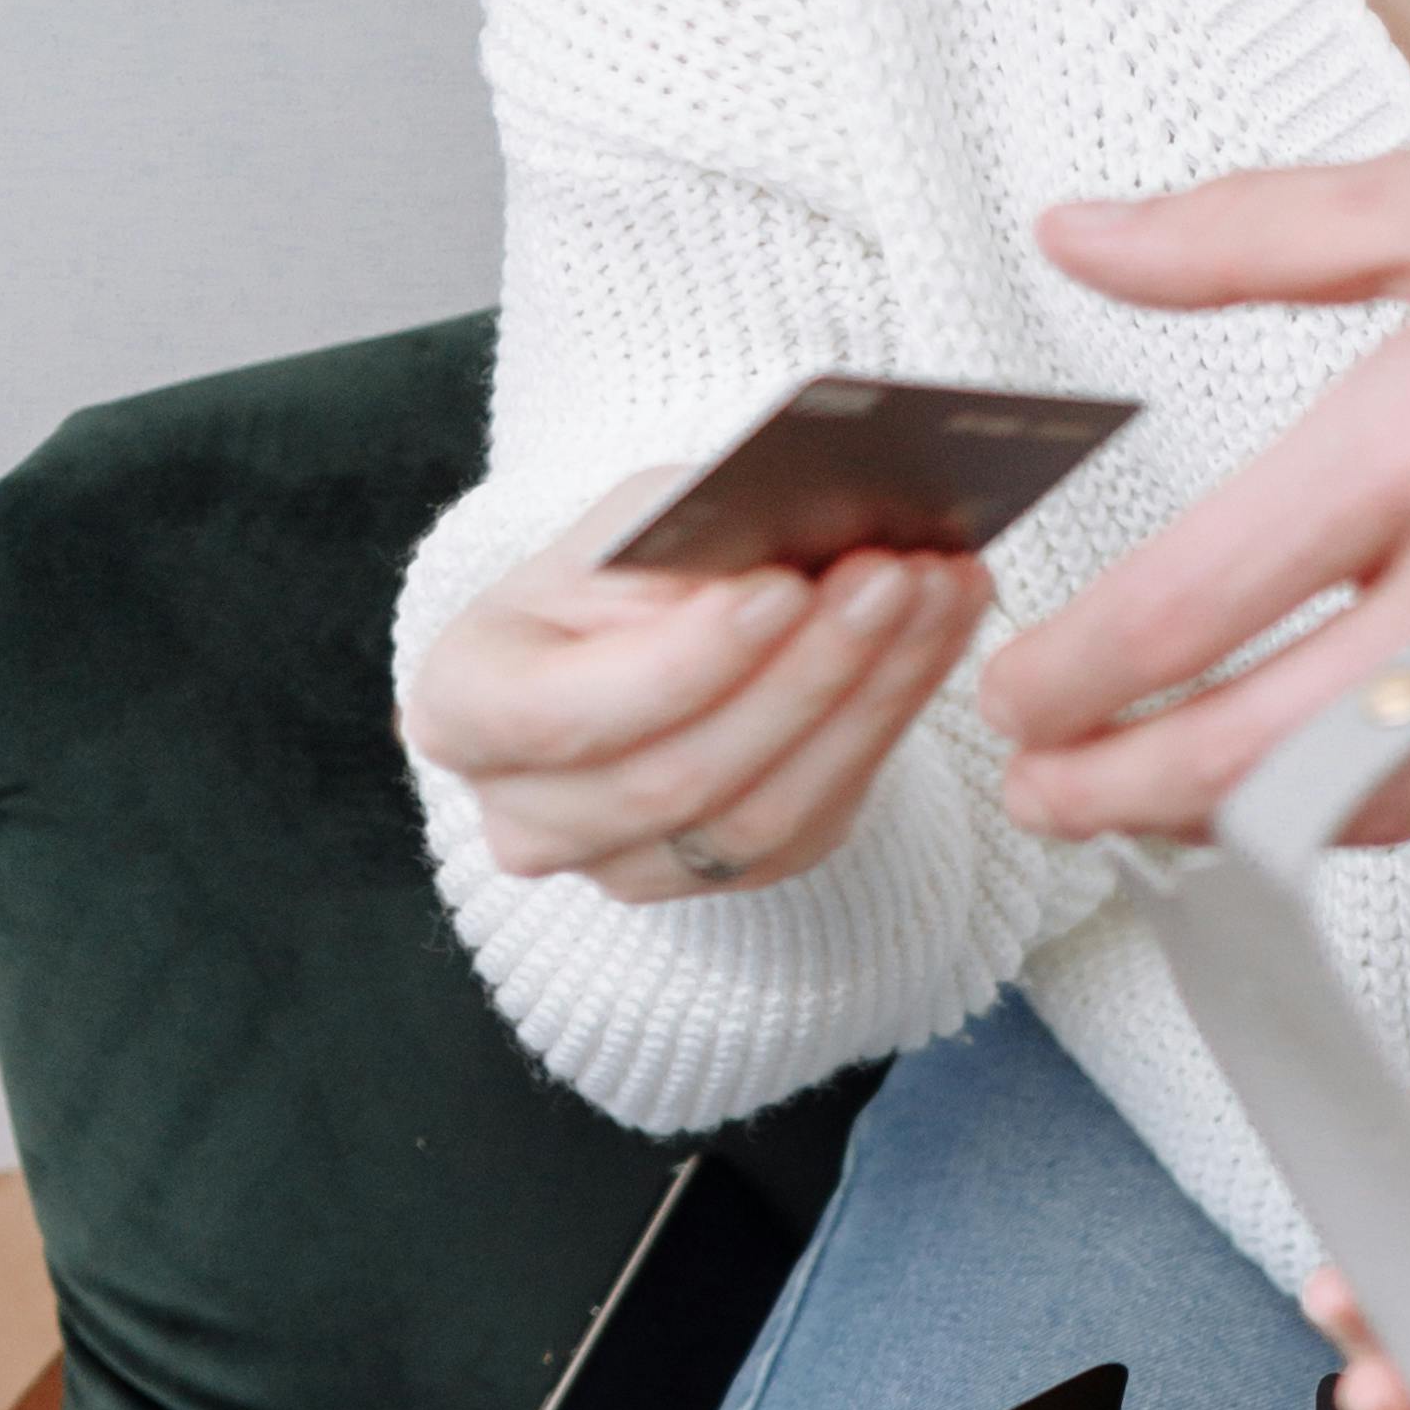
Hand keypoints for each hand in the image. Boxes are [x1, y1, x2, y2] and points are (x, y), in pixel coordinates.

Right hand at [402, 477, 994, 902]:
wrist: (631, 647)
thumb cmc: (610, 573)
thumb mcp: (621, 528)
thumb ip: (685, 537)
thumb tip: (803, 535)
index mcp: (465, 709)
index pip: (569, 713)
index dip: (686, 660)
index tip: (781, 585)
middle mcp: (531, 817)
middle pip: (684, 774)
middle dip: (805, 668)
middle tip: (897, 572)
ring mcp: (629, 869)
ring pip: (767, 812)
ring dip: (871, 694)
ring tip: (942, 590)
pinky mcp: (728, 881)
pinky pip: (819, 817)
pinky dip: (890, 718)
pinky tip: (943, 633)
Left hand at [982, 104, 1409, 851]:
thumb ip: (1248, 234)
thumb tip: (1096, 239)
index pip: (1197, 606)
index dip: (1079, 679)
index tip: (1024, 700)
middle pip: (1261, 760)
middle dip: (1127, 796)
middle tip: (1056, 796)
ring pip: (1384, 813)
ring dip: (1264, 821)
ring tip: (1188, 796)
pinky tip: (1364, 771)